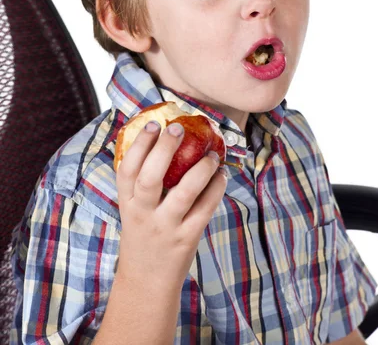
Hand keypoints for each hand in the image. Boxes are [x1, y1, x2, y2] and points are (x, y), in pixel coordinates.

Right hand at [115, 120, 227, 290]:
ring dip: (200, 169)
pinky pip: (205, 209)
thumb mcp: (132, 210)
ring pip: (183, 193)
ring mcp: (165, 227)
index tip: (152, 124)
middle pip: (150, 177)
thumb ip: (141, 183)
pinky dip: (215, 189)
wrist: (146, 282)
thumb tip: (162, 140)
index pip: (127, 170)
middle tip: (177, 129)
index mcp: (127, 203)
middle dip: (164, 150)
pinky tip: (221, 176)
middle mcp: (143, 214)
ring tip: (211, 155)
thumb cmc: (143, 235)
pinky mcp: (187, 238)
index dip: (139, 144)